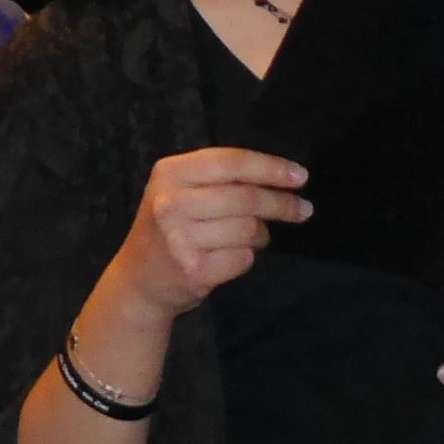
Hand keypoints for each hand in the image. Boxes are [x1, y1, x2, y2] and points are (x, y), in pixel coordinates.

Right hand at [101, 145, 309, 322]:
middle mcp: (170, 202)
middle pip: (246, 198)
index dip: (270, 167)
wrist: (139, 281)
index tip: (301, 176)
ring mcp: (179, 238)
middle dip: (282, 204)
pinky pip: (243, 258)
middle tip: (304, 210)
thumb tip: (283, 175)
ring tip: (251, 238)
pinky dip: (246, 258)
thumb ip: (220, 178)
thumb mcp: (180, 191)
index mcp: (169, 173)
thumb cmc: (170, 229)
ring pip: (249, 229)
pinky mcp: (193, 269)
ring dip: (261, 235)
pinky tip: (229, 257)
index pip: (231, 162)